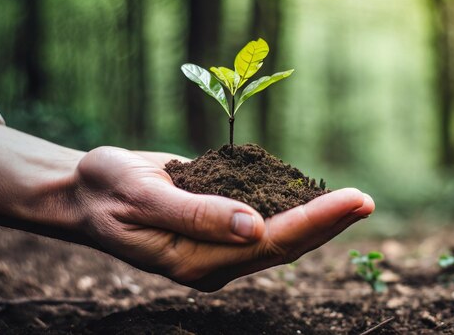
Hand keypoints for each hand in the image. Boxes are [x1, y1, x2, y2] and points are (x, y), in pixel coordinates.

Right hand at [75, 147, 374, 290]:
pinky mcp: (218, 226)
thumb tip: (255, 226)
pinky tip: (312, 194)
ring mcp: (218, 246)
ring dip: (318, 217)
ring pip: (279, 235)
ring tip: (354, 200)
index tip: (354, 199)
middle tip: (367, 199)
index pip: (271, 243)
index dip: (317, 221)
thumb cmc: (107, 191)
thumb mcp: (142, 196)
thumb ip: (196, 214)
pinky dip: (291, 207)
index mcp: (197, 261)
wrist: (86, 193)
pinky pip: (263, 219)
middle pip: (285, 245)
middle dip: (329, 222)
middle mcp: (215, 260)